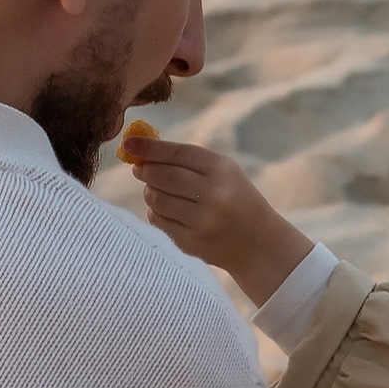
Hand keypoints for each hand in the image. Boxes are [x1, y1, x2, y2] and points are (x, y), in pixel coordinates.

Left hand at [125, 128, 310, 307]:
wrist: (258, 244)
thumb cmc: (236, 200)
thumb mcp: (224, 173)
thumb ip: (188, 161)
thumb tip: (142, 153)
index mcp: (223, 171)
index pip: (178, 153)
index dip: (151, 147)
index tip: (130, 143)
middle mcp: (214, 195)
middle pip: (164, 176)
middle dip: (145, 170)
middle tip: (139, 168)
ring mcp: (202, 221)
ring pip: (157, 199)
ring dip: (150, 192)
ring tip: (156, 191)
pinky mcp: (191, 242)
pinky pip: (159, 221)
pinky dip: (156, 213)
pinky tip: (166, 211)